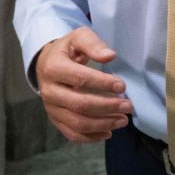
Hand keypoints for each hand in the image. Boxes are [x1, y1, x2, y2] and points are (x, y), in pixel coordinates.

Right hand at [34, 26, 131, 142]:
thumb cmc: (67, 50)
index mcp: (53, 68)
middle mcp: (48, 91)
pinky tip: (108, 132)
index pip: (81, 79)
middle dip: (108, 107)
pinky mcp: (55, 120)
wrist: (47, 63)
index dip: (103, 84)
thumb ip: (93, 44)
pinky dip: (92, 137)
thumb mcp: (78, 37)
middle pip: (81, 105)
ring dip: (103, 124)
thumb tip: (110, 56)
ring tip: (123, 120)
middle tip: (128, 106)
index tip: (122, 86)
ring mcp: (50, 108)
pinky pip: (72, 134)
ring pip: (78, 123)